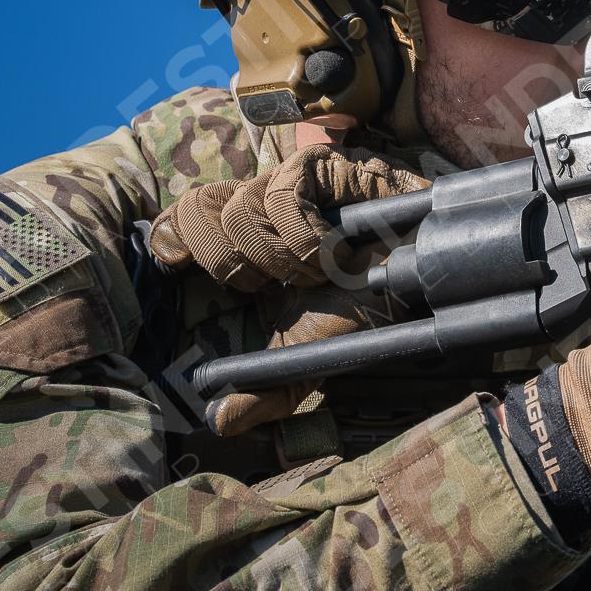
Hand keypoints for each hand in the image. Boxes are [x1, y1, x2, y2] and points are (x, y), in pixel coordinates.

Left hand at [149, 144, 429, 434]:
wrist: (416, 279)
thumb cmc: (362, 307)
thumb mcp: (306, 355)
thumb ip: (264, 389)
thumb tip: (220, 423)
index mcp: (242, 241)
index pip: (184, 216)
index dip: (173, 235)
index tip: (175, 266)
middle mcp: (258, 204)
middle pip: (200, 210)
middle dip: (229, 261)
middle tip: (269, 286)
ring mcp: (287, 181)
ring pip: (241, 211)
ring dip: (278, 257)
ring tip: (318, 274)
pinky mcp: (319, 166)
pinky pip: (284, 197)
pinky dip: (304, 237)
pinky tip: (333, 253)